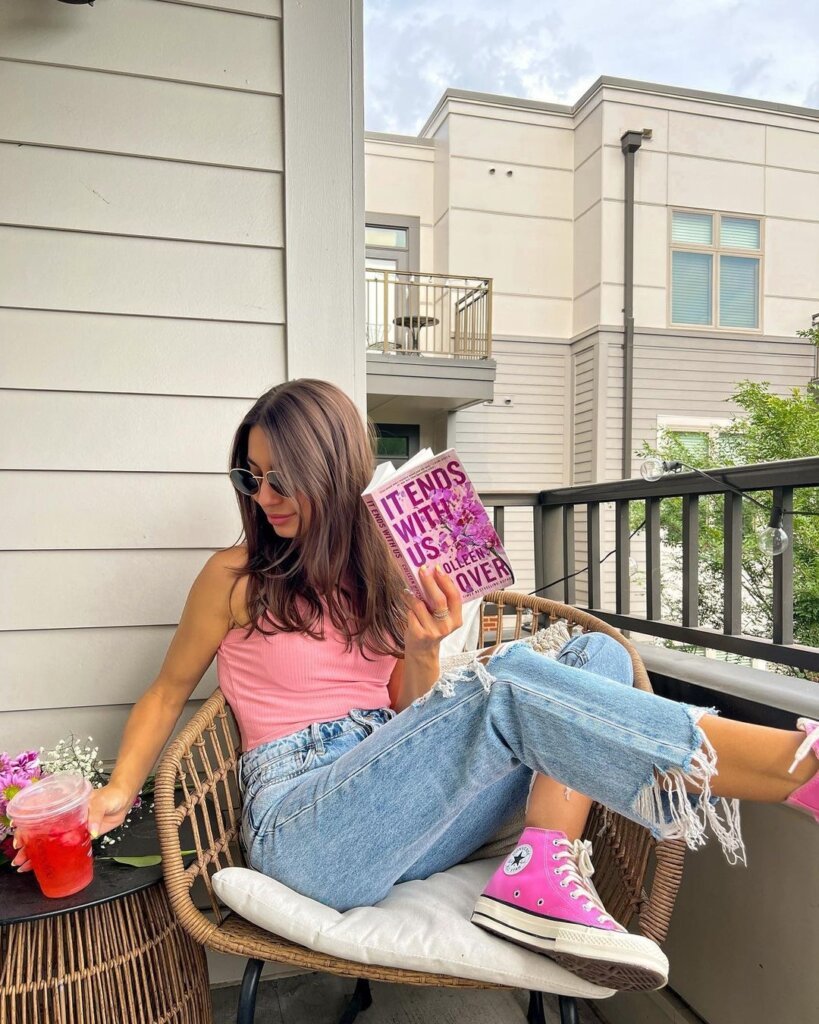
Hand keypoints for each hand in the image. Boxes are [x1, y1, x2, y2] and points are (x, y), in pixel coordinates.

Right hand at [10, 782, 132, 872]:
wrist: (123, 801)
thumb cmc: (110, 796)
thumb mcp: (101, 801)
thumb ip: (95, 815)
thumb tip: (90, 831)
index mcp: (64, 806)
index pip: (40, 817)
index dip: (26, 828)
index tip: (20, 840)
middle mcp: (64, 818)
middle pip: (41, 832)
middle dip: (28, 846)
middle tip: (20, 859)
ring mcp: (71, 828)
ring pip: (50, 841)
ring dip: (37, 853)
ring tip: (25, 866)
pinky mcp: (80, 836)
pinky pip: (65, 847)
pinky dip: (55, 856)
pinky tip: (46, 865)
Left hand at [401, 566, 463, 657]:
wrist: (422, 652)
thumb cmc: (432, 628)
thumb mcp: (442, 617)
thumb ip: (441, 601)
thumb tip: (431, 575)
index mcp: (456, 619)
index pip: (454, 597)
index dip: (446, 581)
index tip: (437, 569)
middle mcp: (446, 626)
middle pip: (439, 599)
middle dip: (429, 582)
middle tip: (422, 570)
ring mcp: (433, 631)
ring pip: (420, 605)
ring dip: (412, 595)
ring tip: (408, 590)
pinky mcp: (419, 633)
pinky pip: (411, 613)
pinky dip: (407, 606)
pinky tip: (406, 604)